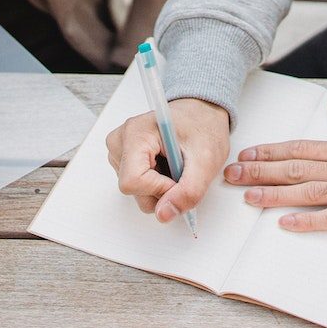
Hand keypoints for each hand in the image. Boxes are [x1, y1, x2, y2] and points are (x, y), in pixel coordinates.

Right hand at [105, 98, 230, 221]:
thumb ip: (188, 191)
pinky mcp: (123, 158)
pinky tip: (167, 165)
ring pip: (135, 191)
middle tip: (182, 171)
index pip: (133, 182)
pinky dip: (156, 182)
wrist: (201, 113)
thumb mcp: (206, 160)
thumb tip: (164, 215)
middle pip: (133, 189)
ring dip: (160, 186)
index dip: (160, 190)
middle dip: (162, 190)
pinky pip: (137, 185)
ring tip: (175, 165)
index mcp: (136, 133)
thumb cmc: (203, 126)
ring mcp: (119, 150)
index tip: (180, 179)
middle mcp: (121, 140)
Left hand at [222, 99, 326, 232]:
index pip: (304, 149)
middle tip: (231, 175)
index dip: (272, 152)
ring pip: (310, 193)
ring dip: (276, 195)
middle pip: (298, 170)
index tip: (247, 154)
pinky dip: (310, 221)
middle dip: (261, 172)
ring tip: (248, 197)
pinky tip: (287, 223)